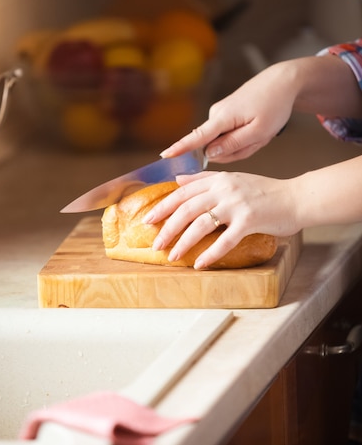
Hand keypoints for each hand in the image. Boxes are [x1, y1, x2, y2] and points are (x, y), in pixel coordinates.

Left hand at [142, 171, 299, 268]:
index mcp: (218, 179)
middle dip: (167, 228)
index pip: (182, 192)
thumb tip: (178, 180)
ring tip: (172, 257)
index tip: (148, 220)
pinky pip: (224, 240)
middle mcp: (224, 189)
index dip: (163, 206)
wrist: (297, 198)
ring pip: (200, 224)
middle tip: (155, 245)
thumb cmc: (266, 192)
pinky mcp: (249, 221)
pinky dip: (210, 254)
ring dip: (183, 243)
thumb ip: (206, 179)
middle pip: (186, 209)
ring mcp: (236, 204)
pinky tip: (199, 265)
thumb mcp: (234, 179)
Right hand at [160, 62, 295, 162]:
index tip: (165, 155)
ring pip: (225, 142)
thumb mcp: (259, 132)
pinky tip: (258, 126)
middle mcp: (216, 114)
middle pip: (217, 147)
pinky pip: (230, 135)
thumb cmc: (274, 106)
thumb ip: (233, 145)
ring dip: (244, 143)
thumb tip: (208, 154)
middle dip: (238, 150)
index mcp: (223, 118)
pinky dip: (245, 136)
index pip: (197, 137)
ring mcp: (220, 113)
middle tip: (260, 139)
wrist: (282, 82)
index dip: (181, 148)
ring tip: (261, 130)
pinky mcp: (225, 114)